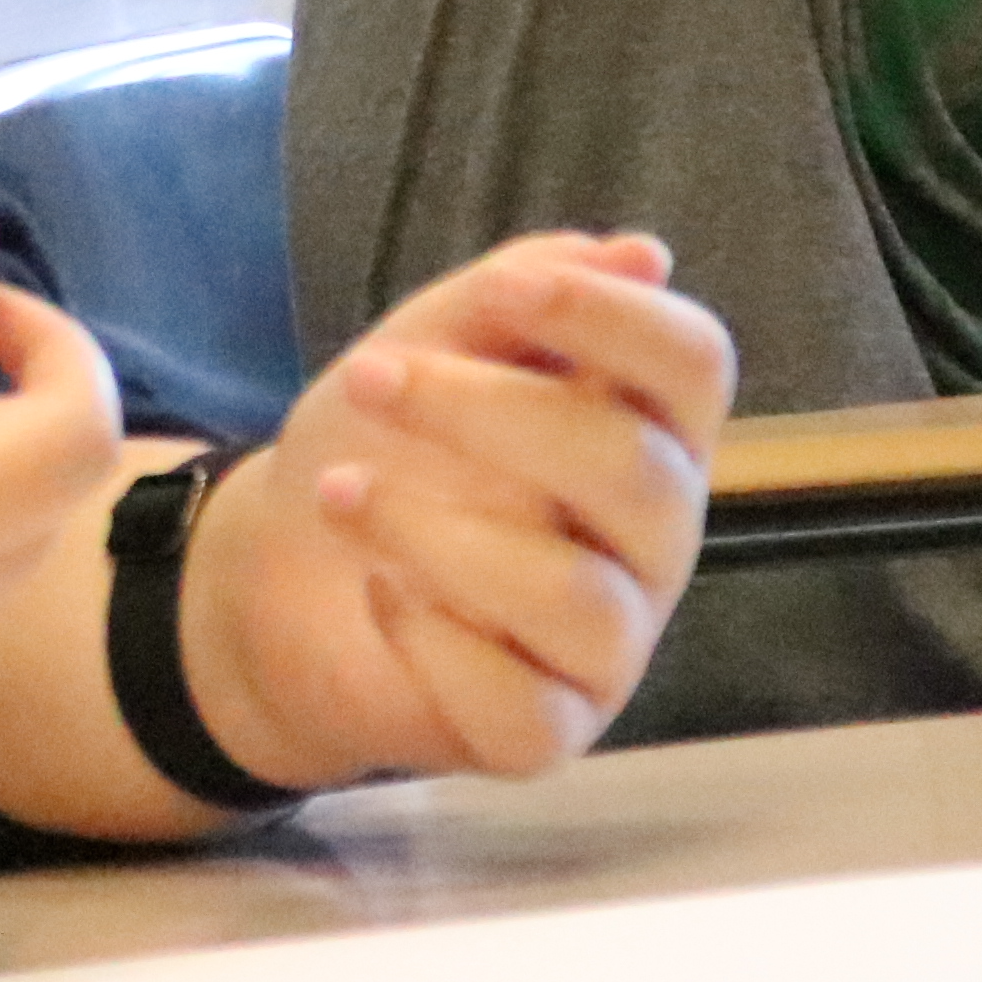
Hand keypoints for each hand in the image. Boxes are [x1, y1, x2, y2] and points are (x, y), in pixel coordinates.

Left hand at [182, 232, 729, 789]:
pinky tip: (381, 594)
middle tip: (370, 378)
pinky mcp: (548, 729)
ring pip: (574, 596)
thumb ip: (517, 300)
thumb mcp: (431, 347)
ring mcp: (610, 645)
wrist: (286, 572)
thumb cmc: (391, 446)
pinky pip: (521, 705)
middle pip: (631, 468)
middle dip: (486, 408)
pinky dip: (433, 640)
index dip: (614, 317)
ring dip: (435, 530)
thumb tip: (640, 252)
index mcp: (646, 429)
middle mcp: (652, 540)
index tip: (505, 287)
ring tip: (339, 492)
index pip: (695, 365)